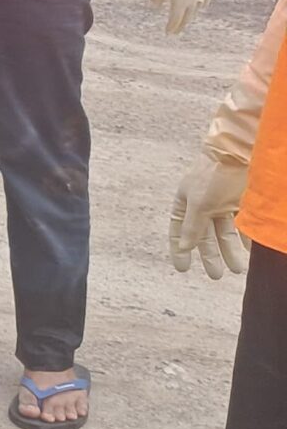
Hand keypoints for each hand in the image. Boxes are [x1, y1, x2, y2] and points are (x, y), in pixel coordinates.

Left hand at [148, 0, 212, 33]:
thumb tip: (156, 7)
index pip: (176, 17)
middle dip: (181, 24)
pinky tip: (201, 6)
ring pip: (198, 7)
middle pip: (188, 15)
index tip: (168, 33)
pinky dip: (203, 3)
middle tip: (176, 32)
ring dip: (192, 15)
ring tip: (186, 20)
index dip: (172, 26)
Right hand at [168, 153, 250, 278]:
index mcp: (185, 204)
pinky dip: (245, 239)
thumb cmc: (211, 175)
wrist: (237, 153)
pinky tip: (249, 251)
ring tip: (237, 268)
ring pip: (225, 234)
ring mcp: (221, 205)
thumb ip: (192, 228)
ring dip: (230, 251)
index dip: (180, 250)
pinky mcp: (240, 203)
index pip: (179, 232)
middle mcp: (202, 206)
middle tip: (216, 275)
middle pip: (204, 236)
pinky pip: (241, 226)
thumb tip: (183, 248)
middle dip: (210, 256)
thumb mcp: (198, 204)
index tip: (183, 269)